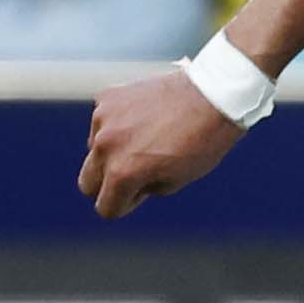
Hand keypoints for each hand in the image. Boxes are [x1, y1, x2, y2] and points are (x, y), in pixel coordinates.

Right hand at [81, 67, 245, 220]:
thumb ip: (143, 189)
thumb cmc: (204, 141)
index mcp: (122, 173)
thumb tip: (126, 189)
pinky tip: (144, 117)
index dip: (124, 205)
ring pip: (94, 149)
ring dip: (112, 151)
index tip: (138, 195)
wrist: (216, 95)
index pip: (106, 207)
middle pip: (88, 182)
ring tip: (146, 139)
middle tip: (133, 174)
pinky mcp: (107, 97)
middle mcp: (105, 147)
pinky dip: (117, 123)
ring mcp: (103, 119)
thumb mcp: (177, 180)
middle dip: (108, 184)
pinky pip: (103, 120)